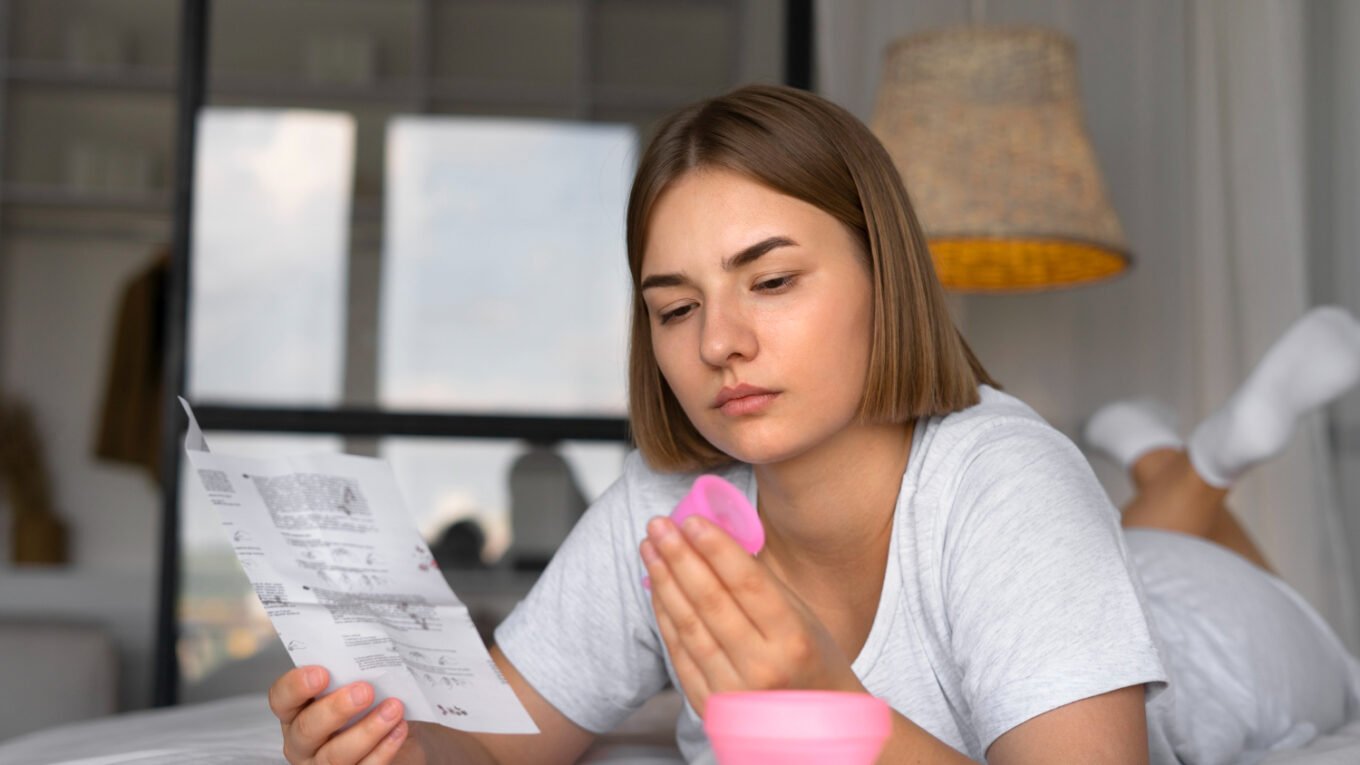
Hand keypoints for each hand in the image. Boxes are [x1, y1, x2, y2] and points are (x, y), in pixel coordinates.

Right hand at [268, 665, 425, 764]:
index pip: (281, 698)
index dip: (296, 686)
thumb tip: (369, 649)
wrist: (400, 729)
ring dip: (367, 730)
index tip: (321, 673)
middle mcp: (303, 741)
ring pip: (335, 756)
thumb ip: (354, 668)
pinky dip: (384, 749)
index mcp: (297, 709)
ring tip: (393, 708)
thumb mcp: (360, 680)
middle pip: (306, 729)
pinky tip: (400, 728)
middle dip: (335, 709)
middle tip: (364, 690)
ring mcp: (324, 763)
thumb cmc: (373, 699)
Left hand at [639, 515, 863, 716]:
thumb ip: (761, 585)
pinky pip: (679, 654)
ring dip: (664, 582)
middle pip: (711, 602)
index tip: (691, 520)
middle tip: (659, 525)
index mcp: (793, 638)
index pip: (746, 583)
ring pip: (689, 627)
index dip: (716, 549)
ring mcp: (733, 691)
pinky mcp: (710, 707)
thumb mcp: (803, 618)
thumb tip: (715, 541)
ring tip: (650, 549)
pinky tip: (656, 588)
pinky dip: (665, 617)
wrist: (817, 731)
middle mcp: (762, 667)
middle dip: (680, 557)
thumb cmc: (813, 662)